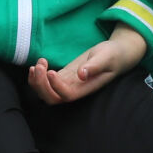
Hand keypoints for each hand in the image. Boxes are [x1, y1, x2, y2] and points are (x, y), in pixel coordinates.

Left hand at [28, 26, 147, 104]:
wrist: (116, 54)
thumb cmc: (113, 55)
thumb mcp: (107, 56)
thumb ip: (95, 65)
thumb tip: (82, 74)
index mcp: (87, 88)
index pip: (67, 95)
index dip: (56, 87)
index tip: (51, 71)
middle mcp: (76, 90)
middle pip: (52, 99)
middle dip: (41, 85)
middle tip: (41, 66)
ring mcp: (68, 84)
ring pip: (46, 93)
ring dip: (37, 81)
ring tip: (39, 63)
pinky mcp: (64, 77)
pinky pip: (46, 83)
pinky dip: (38, 77)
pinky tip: (39, 63)